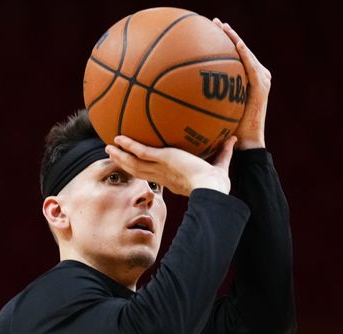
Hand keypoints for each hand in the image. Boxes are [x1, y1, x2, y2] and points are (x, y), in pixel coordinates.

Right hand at [105, 135, 236, 196]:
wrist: (211, 187)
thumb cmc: (217, 182)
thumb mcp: (220, 164)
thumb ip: (225, 151)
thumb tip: (234, 138)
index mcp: (172, 179)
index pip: (153, 174)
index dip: (142, 169)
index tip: (135, 163)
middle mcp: (162, 175)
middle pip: (137, 170)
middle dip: (124, 163)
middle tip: (112, 154)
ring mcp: (160, 168)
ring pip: (134, 163)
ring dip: (120, 156)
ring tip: (108, 148)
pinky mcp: (162, 159)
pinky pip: (140, 152)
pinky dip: (128, 146)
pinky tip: (118, 139)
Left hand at [213, 18, 271, 149]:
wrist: (245, 143)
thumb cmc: (228, 131)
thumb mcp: (214, 110)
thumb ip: (203, 100)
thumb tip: (178, 96)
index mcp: (245, 80)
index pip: (234, 55)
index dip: (223, 41)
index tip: (209, 29)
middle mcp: (254, 76)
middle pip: (240, 50)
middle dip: (228, 34)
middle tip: (214, 22)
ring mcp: (261, 81)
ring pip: (246, 54)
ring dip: (235, 39)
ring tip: (224, 27)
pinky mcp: (262, 88)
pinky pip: (251, 67)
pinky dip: (245, 55)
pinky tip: (236, 44)